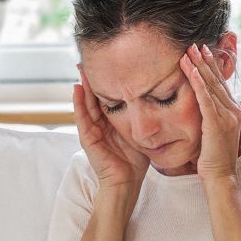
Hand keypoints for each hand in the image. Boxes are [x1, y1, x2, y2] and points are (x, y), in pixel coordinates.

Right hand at [73, 66, 148, 190]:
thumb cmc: (136, 161)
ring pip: (86, 102)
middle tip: (90, 58)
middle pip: (95, 96)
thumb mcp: (142, 133)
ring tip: (81, 67)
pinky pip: (81, 116)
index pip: (109, 97)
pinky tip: (77, 88)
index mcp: (112, 122)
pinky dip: (78, 102)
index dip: (109, 82)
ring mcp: (92, 130)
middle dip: (93, 79)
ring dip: (83, 85)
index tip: (112, 64)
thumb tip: (163, 101)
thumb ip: (145, 119)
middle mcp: (100, 124)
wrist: (127, 182)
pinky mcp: (87, 138)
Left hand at [180, 43, 240, 182]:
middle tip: (195, 44)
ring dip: (199, 66)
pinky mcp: (216, 122)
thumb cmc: (214, 161)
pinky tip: (189, 69)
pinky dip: (196, 81)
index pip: (221, 85)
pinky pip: (204, 97)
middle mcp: (233, 111)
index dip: (211, 68)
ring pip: (210, 85)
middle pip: (217, 80)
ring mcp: (227, 116)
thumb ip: (211, 120)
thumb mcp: (214, 135)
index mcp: (234, 113)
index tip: (203, 53)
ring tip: (189, 51)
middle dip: (205, 61)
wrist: (220, 178)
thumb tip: (202, 111)